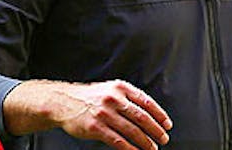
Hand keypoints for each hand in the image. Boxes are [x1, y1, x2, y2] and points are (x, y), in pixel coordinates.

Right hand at [51, 80, 172, 148]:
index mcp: (121, 88)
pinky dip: (129, 148)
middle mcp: (114, 99)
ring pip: (131, 130)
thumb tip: (152, 114)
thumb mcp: (111, 90)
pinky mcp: (95, 128)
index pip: (147, 102)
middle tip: (164, 139)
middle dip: (155, 130)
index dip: (160, 115)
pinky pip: (117, 141)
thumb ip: (129, 98)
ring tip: (152, 148)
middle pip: (142, 117)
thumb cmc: (91, 97)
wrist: (63, 102)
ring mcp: (104, 114)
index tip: (168, 125)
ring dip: (145, 141)